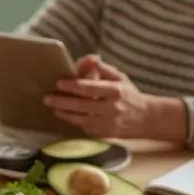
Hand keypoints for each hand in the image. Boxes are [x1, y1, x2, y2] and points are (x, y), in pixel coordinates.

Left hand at [45, 56, 171, 140]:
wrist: (146, 119)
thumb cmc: (129, 94)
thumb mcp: (119, 77)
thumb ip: (102, 68)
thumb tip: (89, 59)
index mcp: (115, 91)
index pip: (90, 88)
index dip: (73, 86)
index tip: (59, 83)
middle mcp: (111, 109)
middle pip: (81, 105)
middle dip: (62, 101)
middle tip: (47, 97)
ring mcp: (108, 124)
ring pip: (80, 119)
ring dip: (64, 113)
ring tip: (52, 106)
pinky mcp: (105, 135)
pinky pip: (85, 128)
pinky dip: (74, 121)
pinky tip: (64, 115)